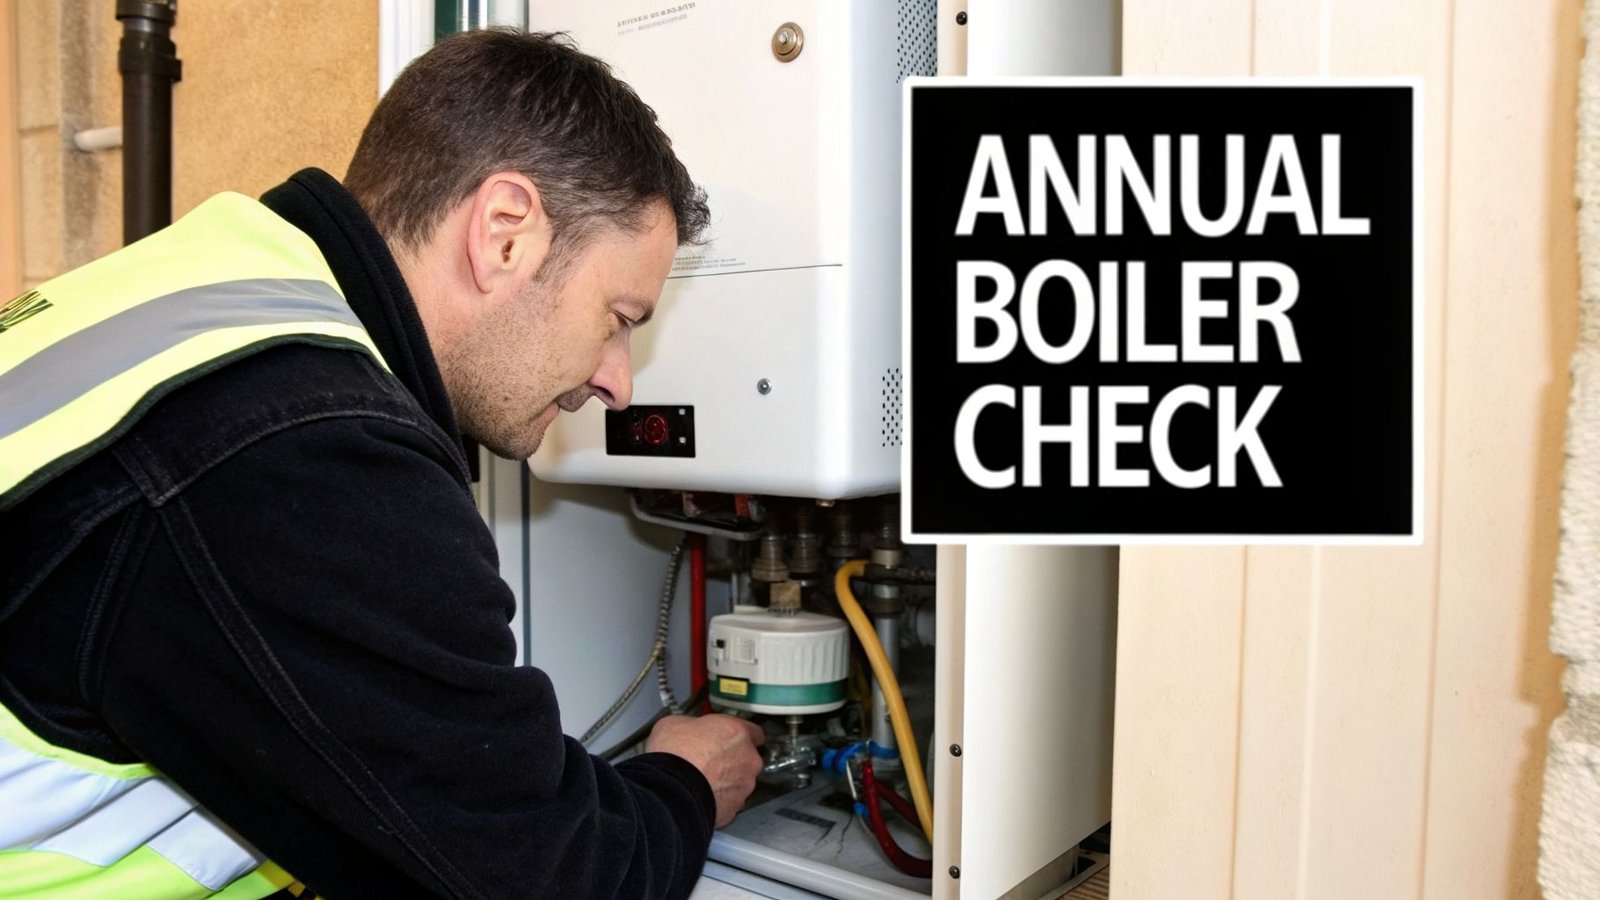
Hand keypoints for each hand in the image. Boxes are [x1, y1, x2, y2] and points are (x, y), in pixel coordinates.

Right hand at [646, 714, 764, 827]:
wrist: (672, 790)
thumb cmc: (675, 756)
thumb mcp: (675, 723)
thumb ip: (692, 725)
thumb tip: (685, 728)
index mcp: (737, 732)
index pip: (753, 731)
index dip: (738, 735)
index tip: (728, 737)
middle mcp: (748, 758)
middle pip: (748, 758)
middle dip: (733, 760)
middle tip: (710, 760)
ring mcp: (744, 784)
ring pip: (741, 781)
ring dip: (726, 780)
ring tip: (703, 781)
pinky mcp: (735, 806)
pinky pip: (731, 800)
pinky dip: (720, 799)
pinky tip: (702, 796)